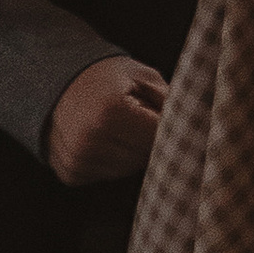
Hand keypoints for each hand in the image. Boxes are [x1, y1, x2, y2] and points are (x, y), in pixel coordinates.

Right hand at [46, 54, 166, 184]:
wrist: (55, 81)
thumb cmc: (106, 77)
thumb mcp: (142, 76)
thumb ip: (171, 101)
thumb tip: (198, 124)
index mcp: (110, 112)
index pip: (158, 137)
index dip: (170, 128)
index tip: (174, 120)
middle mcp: (90, 140)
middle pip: (145, 157)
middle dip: (149, 140)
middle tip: (139, 118)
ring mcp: (77, 160)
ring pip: (128, 170)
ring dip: (131, 153)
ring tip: (120, 127)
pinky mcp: (70, 173)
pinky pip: (108, 176)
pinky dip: (112, 161)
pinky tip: (104, 139)